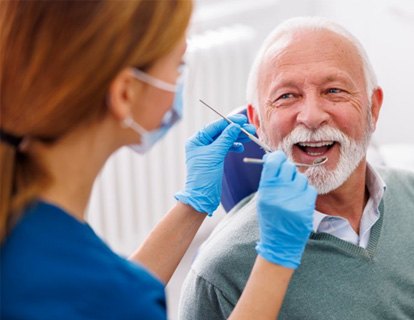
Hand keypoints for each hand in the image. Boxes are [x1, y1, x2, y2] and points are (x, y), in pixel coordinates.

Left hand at [175, 114, 254, 215]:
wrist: (202, 197)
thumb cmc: (203, 176)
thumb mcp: (215, 154)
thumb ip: (226, 139)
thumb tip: (235, 126)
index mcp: (196, 140)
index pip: (214, 126)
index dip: (229, 122)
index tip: (242, 120)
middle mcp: (201, 144)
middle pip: (221, 132)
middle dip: (235, 130)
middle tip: (250, 129)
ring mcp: (207, 151)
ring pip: (224, 140)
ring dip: (237, 137)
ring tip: (249, 136)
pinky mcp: (214, 159)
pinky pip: (225, 148)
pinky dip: (234, 146)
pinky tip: (241, 147)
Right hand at [255, 151, 316, 268]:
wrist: (280, 242)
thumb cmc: (270, 218)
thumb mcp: (263, 198)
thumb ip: (268, 179)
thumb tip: (273, 158)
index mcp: (266, 190)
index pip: (274, 162)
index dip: (276, 157)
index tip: (278, 158)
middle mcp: (280, 193)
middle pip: (288, 167)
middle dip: (287, 170)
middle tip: (286, 178)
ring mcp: (294, 199)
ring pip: (301, 177)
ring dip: (297, 182)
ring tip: (292, 194)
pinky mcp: (307, 206)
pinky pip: (310, 189)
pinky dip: (305, 193)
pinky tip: (299, 201)